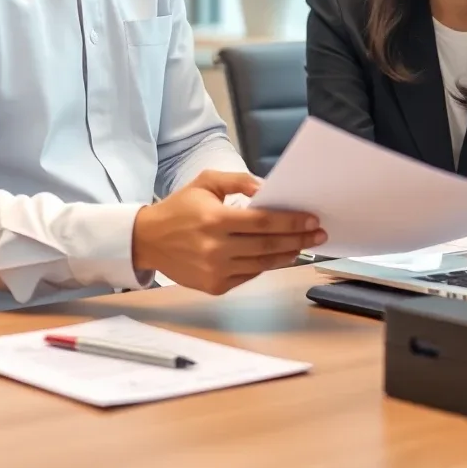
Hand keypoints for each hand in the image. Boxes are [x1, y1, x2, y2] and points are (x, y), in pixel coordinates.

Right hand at [132, 170, 325, 294]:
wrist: (148, 240)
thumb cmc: (180, 208)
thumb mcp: (205, 182)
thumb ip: (238, 181)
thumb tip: (267, 189)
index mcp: (215, 219)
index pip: (263, 222)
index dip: (290, 222)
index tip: (311, 219)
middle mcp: (216, 248)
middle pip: (268, 245)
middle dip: (298, 238)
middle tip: (318, 233)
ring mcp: (215, 270)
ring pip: (263, 264)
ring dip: (288, 254)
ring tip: (303, 245)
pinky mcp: (214, 286)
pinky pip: (249, 275)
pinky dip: (266, 265)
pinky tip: (278, 255)